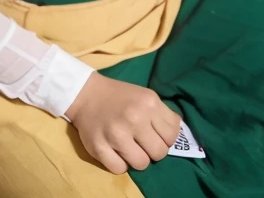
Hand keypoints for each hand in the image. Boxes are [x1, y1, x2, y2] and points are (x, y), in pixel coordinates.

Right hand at [66, 72, 180, 173]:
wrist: (87, 93)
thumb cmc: (121, 96)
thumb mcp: (146, 96)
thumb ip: (163, 114)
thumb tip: (177, 134)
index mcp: (149, 103)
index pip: (172, 136)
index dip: (166, 138)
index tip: (156, 135)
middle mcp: (135, 118)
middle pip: (159, 153)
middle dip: (153, 150)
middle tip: (143, 143)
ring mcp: (116, 134)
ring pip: (142, 164)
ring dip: (137, 158)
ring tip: (129, 147)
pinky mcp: (99, 148)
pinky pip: (120, 169)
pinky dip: (120, 164)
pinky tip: (116, 151)